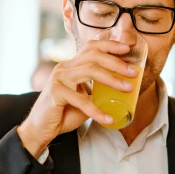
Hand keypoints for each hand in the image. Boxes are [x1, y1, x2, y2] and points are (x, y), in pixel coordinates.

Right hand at [17, 40, 138, 156]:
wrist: (41, 128)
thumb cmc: (63, 113)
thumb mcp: (84, 99)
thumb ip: (97, 93)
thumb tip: (121, 92)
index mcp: (71, 66)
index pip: (91, 47)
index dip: (110, 45)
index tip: (128, 47)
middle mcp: (64, 68)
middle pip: (93, 55)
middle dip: (116, 61)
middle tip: (134, 72)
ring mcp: (59, 78)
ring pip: (89, 70)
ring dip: (112, 79)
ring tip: (128, 88)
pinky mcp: (55, 92)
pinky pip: (81, 100)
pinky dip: (97, 110)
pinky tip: (108, 119)